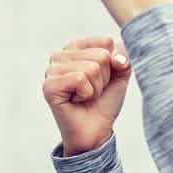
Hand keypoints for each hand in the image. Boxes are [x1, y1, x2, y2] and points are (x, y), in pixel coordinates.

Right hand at [43, 35, 131, 155]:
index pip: (105, 41)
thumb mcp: (119, 75)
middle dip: (104, 78)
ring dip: (95, 88)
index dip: (112, 64)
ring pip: (91, 68)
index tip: (101, 79)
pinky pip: (80, 79)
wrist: (96, 131)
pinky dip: (86, 94)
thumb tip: (117, 58)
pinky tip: (77, 101)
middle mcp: (59, 56)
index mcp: (74, 48)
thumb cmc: (103, 102)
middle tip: (92, 92)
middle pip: (100, 55)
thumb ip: (123, 57)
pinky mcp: (49, 86)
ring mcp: (51, 70)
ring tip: (85, 97)